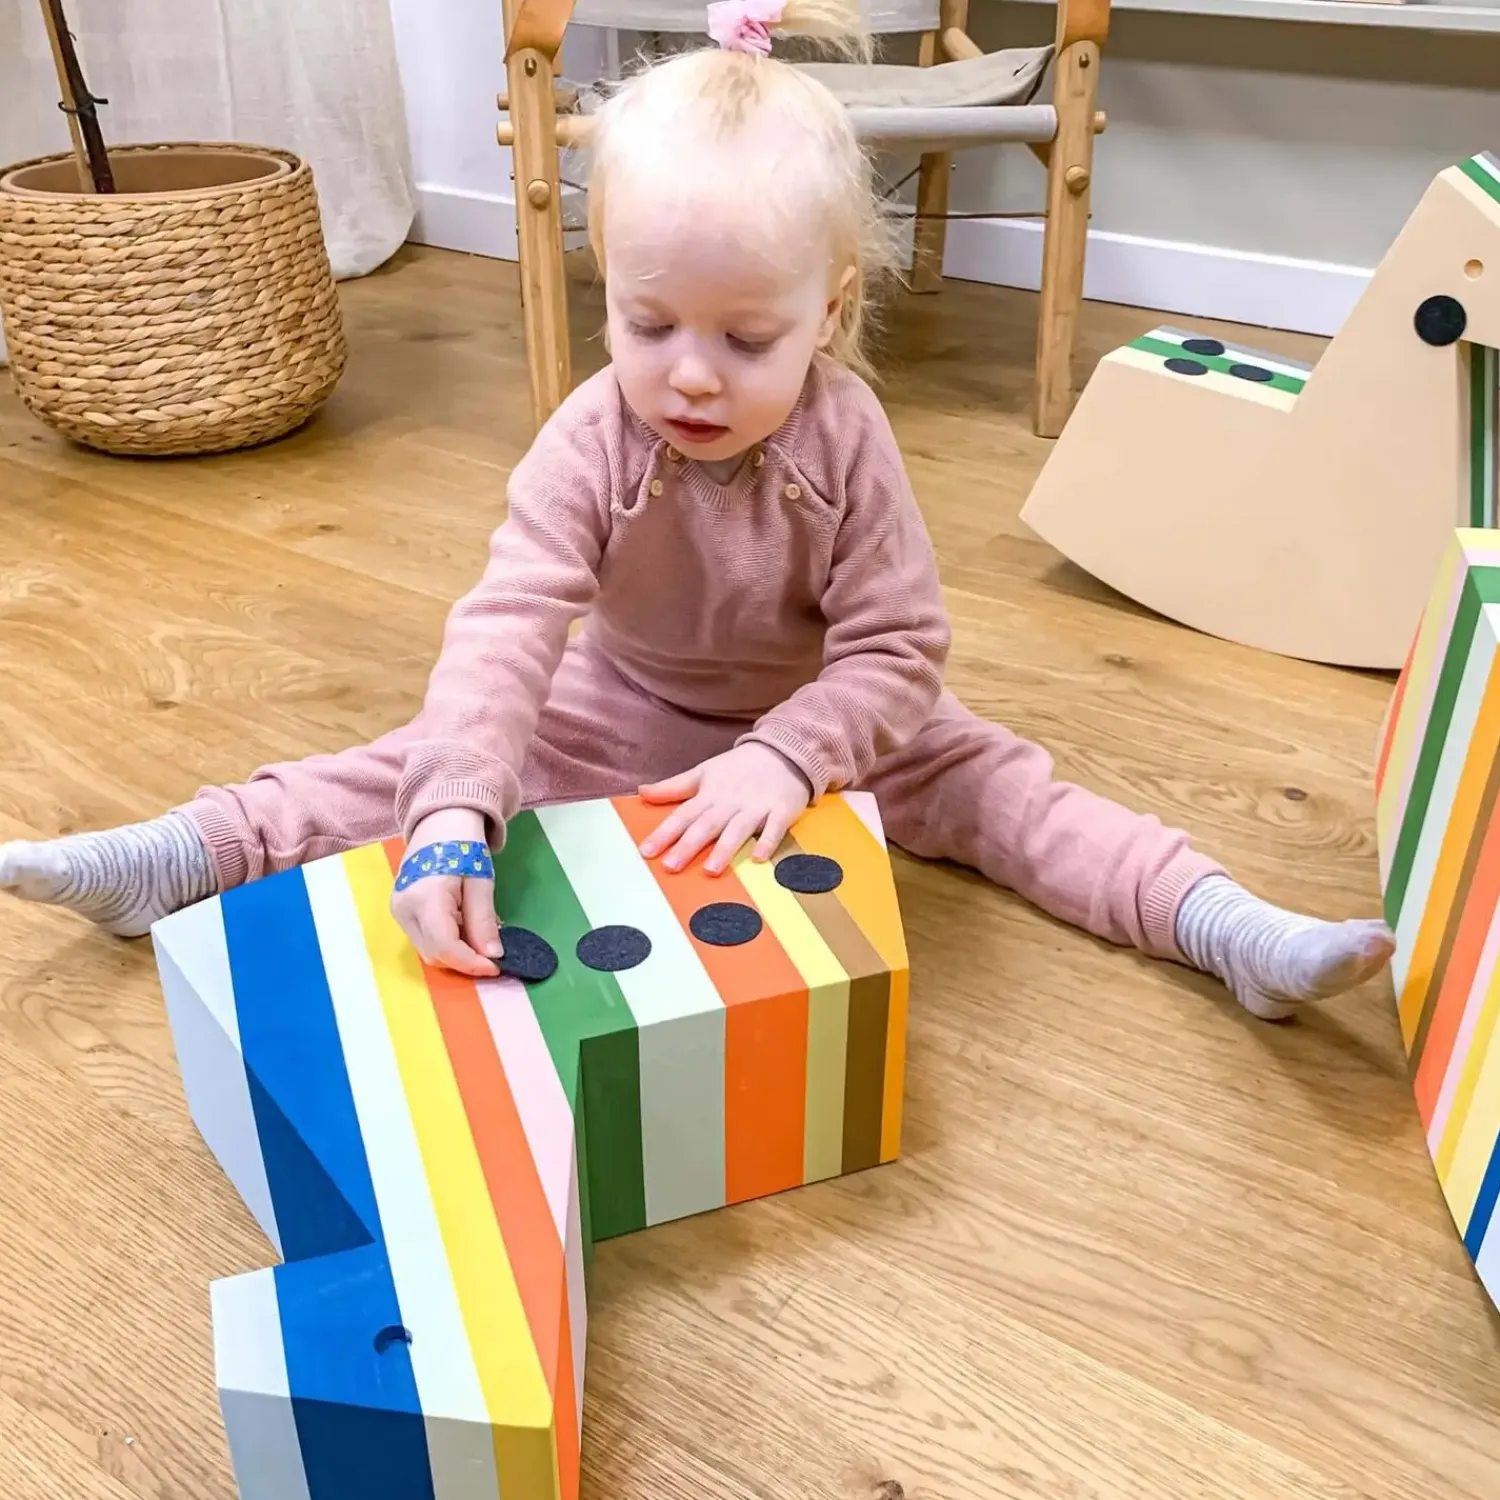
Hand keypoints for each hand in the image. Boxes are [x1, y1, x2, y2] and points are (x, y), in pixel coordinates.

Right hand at [390, 807, 502, 976]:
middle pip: (434, 953)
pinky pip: (425, 937)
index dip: (471, 963)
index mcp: (425, 897)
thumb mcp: (480, 880)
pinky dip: (447, 939)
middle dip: (465, 959)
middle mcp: (404, 908)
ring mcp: (398, 910)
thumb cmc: (462, 843)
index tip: (496, 967)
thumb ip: (482, 919)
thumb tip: (492, 955)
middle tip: (492, 951)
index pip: (445, 947)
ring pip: (428, 949)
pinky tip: (464, 924)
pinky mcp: (400, 910)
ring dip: (456, 951)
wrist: (439, 820)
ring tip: (479, 931)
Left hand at [638, 742, 810, 874]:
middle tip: (671, 866)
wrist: (782, 750)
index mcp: (710, 793)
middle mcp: (730, 802)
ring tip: (711, 870)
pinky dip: (768, 842)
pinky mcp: (781, 810)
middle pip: (707, 825)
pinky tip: (760, 858)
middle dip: (688, 846)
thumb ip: (673, 787)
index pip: (683, 815)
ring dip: (725, 849)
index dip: (665, 833)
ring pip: (738, 829)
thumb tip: (642, 791)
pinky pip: (774, 828)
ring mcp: (756, 806)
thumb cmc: (738, 767)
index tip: (647, 851)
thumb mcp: (703, 772)